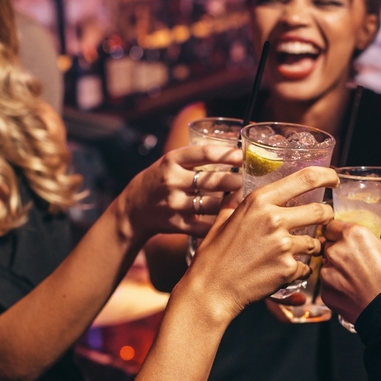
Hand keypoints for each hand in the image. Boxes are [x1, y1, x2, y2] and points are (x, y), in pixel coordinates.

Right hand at [117, 143, 242, 240]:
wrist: (132, 210)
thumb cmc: (158, 181)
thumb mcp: (169, 163)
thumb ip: (194, 159)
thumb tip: (231, 153)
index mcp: (171, 161)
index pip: (204, 153)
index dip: (227, 154)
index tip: (243, 156)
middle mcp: (172, 181)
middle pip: (212, 181)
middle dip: (235, 181)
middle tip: (248, 181)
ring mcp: (173, 204)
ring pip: (212, 205)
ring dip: (231, 202)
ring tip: (243, 199)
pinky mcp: (175, 224)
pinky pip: (203, 227)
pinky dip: (218, 225)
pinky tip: (230, 221)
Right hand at [181, 166, 337, 321]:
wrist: (211, 290)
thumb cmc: (214, 255)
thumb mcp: (222, 219)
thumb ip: (236, 201)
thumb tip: (239, 186)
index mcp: (259, 201)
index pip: (306, 178)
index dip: (327, 175)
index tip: (333, 178)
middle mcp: (274, 219)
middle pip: (321, 211)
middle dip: (326, 216)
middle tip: (322, 222)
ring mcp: (283, 245)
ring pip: (316, 242)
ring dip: (311, 247)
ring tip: (293, 253)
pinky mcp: (288, 269)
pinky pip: (307, 266)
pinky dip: (299, 270)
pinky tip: (282, 271)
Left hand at [319, 220, 380, 324]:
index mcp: (354, 235)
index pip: (332, 225)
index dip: (339, 231)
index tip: (348, 238)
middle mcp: (336, 252)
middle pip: (329, 245)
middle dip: (339, 251)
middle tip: (357, 260)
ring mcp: (328, 274)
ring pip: (327, 266)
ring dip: (337, 269)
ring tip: (358, 279)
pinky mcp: (326, 293)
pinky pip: (328, 285)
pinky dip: (337, 288)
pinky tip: (354, 292)